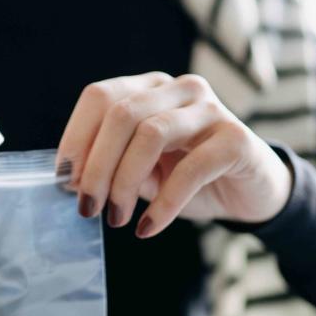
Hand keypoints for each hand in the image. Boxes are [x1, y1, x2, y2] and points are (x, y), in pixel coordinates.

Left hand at [56, 72, 292, 237]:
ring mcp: (211, 109)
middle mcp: (180, 89)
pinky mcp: (236, 138)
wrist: (251, 193)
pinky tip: (149, 227)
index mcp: (151, 88)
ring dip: (124, 182)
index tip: (64, 180)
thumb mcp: (143, 172)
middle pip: (121, 113)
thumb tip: (71, 179)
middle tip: (88, 208)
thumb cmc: (190, 180)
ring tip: (117, 219)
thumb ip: (112, 166)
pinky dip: (163, 204)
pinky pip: (190, 169)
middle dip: (96, 166)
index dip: (76, 137)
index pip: (100, 96)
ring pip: (151, 133)